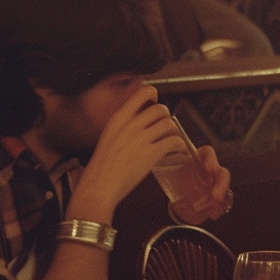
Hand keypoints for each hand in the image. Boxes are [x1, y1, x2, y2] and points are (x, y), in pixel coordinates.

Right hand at [69, 86, 182, 218]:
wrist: (99, 186)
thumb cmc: (101, 168)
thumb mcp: (108, 138)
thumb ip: (122, 129)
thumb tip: (136, 125)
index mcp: (118, 120)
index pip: (141, 93)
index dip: (153, 94)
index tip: (155, 101)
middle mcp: (130, 126)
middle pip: (159, 108)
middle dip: (166, 116)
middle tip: (166, 126)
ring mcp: (141, 139)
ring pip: (169, 123)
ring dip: (174, 130)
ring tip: (172, 138)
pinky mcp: (151, 154)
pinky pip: (173, 141)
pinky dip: (180, 145)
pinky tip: (178, 150)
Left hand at [168, 146, 232, 223]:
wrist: (176, 194)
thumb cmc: (173, 177)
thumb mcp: (167, 168)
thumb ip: (165, 163)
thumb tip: (156, 160)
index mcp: (199, 159)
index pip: (208, 153)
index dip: (211, 159)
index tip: (209, 168)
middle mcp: (211, 171)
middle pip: (222, 174)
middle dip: (221, 185)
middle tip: (215, 197)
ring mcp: (216, 185)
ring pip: (223, 191)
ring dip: (215, 201)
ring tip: (201, 209)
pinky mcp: (217, 198)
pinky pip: (222, 204)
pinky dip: (217, 210)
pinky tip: (212, 215)